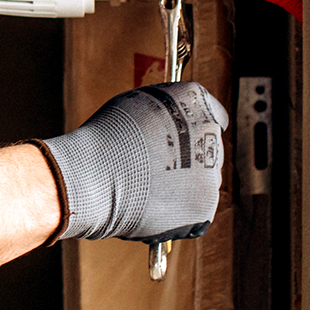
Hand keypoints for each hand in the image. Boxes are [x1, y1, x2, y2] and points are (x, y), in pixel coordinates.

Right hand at [40, 81, 227, 242]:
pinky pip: (196, 209)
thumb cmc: (107, 135)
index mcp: (195, 99)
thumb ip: (165, 109)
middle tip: (158, 166)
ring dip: (185, 184)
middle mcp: (210, 131)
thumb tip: (171, 119)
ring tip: (150, 187)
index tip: (184, 138)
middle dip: (189, 157)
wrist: (96, 175)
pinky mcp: (205, 205)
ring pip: (204, 180)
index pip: (213, 113)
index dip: (195, 127)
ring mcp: (211, 170)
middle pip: (208, 148)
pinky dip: (180, 210)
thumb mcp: (137, 102)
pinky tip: (154, 205)